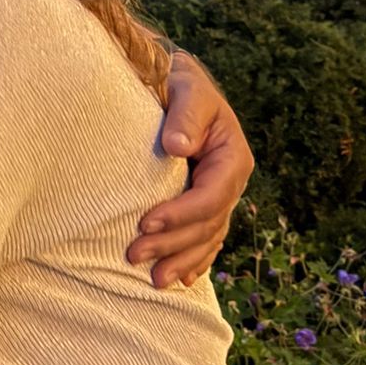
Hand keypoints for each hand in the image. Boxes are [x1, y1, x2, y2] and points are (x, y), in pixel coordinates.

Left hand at [129, 52, 253, 287]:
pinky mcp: (203, 202)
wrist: (178, 84)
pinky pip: (206, 238)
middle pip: (206, 224)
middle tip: (134, 255)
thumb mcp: (187, 88)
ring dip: (182, 260)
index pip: (209, 196)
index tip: (144, 222)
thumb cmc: (181, 83)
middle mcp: (229, 181)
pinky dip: (195, 259)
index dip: (180, 214)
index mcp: (232, 157)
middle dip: (172, 244)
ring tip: (154, 281)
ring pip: (207, 237)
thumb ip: (185, 114)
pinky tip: (181, 278)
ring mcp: (219, 195)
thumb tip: (177, 146)